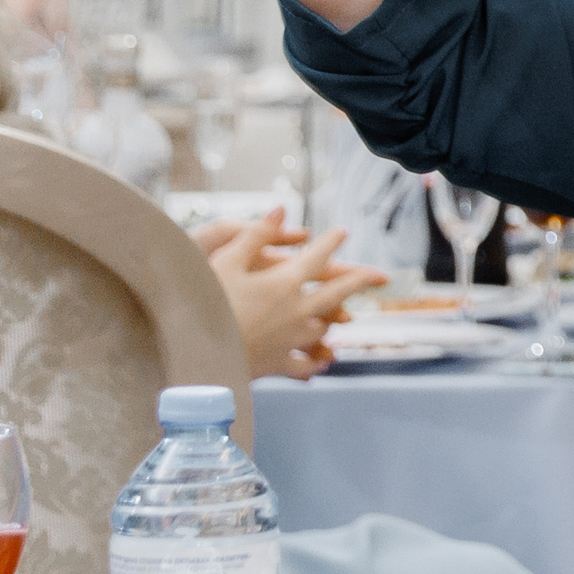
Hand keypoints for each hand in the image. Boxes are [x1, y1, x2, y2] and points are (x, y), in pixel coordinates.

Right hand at [195, 210, 385, 381]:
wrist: (195, 353)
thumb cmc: (205, 302)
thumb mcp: (227, 260)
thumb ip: (257, 234)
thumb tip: (281, 208)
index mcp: (286, 283)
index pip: (317, 256)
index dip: (331, 242)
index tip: (343, 232)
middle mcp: (298, 311)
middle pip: (337, 294)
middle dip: (358, 281)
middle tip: (378, 276)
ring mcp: (292, 340)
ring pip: (323, 329)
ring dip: (333, 320)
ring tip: (343, 318)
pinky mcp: (279, 365)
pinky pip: (306, 365)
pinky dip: (316, 362)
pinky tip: (324, 361)